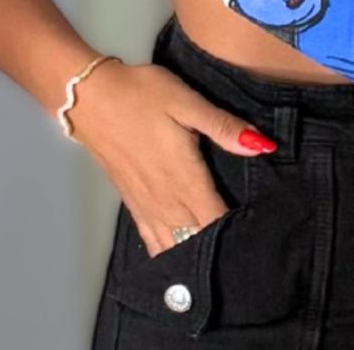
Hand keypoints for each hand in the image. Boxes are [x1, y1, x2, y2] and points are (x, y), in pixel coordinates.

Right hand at [64, 59, 276, 256]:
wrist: (90, 99)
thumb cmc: (143, 96)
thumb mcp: (187, 102)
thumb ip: (223, 127)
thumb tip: (263, 146)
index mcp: (185, 178)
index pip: (217, 220)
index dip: (238, 231)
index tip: (260, 231)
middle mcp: (166, 200)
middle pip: (198, 238)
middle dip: (221, 246)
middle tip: (246, 246)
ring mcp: (146, 205)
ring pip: (175, 245)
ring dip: (194, 252)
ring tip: (218, 257)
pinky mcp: (131, 203)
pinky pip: (152, 240)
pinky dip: (168, 251)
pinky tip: (178, 255)